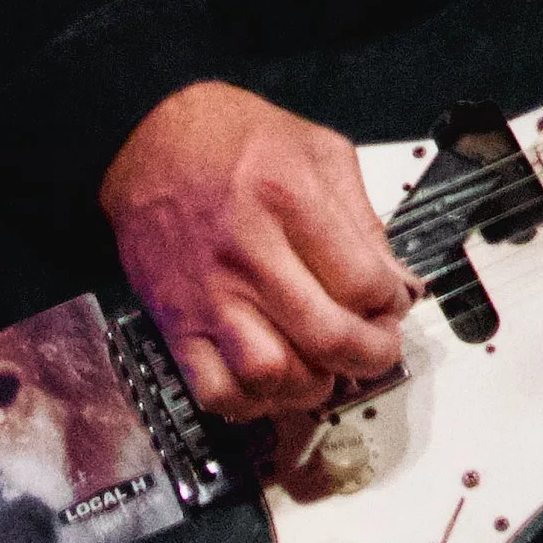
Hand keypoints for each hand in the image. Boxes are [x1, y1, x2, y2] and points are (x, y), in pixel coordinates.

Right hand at [100, 80, 420, 421]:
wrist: (146, 141)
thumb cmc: (231, 139)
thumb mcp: (317, 149)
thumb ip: (361, 216)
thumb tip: (396, 279)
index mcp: (287, 197)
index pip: (362, 279)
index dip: (393, 301)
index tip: (395, 299)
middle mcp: (247, 250)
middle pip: (326, 334)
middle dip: (371, 353)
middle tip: (379, 346)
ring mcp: (208, 293)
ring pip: (270, 374)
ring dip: (314, 385)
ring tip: (328, 366)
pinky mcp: (177, 322)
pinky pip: (215, 389)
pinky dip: (253, 402)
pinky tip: (276, 381)